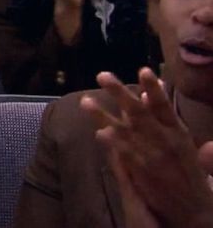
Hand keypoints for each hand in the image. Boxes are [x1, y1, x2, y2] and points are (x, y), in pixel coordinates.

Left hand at [81, 69, 212, 226]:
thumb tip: (147, 93)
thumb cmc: (186, 169)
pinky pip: (122, 152)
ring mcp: (151, 155)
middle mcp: (164, 140)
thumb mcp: (181, 140)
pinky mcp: (140, 170)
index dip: (154, 88)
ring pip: (124, 130)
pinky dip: (111, 142)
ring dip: (102, 115)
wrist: (193, 207)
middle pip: (139, 112)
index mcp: (177, 131)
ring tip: (85, 100)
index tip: (144, 70)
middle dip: (120, 93)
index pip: (164, 106)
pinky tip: (99, 132)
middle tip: (102, 75)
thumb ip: (163, 116)